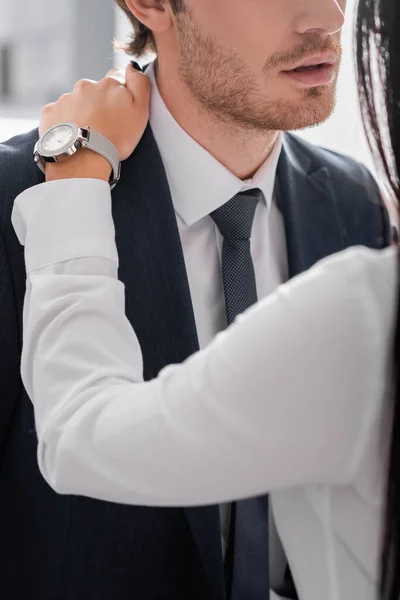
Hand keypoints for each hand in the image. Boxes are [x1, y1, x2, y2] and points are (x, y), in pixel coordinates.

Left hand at [40, 65, 150, 181]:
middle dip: (99, 104)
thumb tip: (132, 66)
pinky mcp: (50, 112)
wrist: (83, 160)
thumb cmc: (116, 139)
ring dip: (82, 113)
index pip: (117, 77)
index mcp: (108, 84)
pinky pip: (59, 114)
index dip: (120, 94)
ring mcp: (65, 98)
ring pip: (76, 102)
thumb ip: (140, 84)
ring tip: (87, 135)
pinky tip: (72, 137)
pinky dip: (65, 122)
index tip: (120, 111)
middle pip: (95, 91)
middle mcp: (85, 86)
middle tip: (104, 127)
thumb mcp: (140, 111)